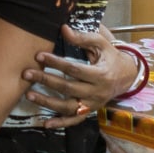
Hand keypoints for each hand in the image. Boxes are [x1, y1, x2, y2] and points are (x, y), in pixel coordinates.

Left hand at [21, 23, 137, 127]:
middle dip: (46, 81)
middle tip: (27, 74)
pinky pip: (75, 120)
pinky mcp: (90, 111)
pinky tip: (46, 124)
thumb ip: (83, 38)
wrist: (126, 76)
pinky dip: (61, 123)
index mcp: (101, 75)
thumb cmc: (110, 57)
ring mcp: (93, 104)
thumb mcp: (101, 44)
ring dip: (47, 102)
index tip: (39, 56)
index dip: (56, 63)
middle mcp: (98, 92)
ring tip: (29, 95)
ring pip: (69, 107)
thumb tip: (63, 29)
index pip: (75, 69)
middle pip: (68, 88)